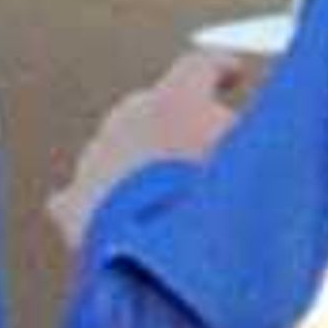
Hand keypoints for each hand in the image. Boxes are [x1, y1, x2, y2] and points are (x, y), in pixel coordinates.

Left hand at [47, 45, 256, 248]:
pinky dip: (98, 202)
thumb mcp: (252, 162)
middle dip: (174, 125)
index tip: (231, 73)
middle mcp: (127, 119)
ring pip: (117, 150)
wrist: (156, 260)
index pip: (200, 67)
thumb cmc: (210, 207)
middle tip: (200, 150)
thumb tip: (248, 136)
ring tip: (167, 197)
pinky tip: (111, 216)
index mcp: (174, 102)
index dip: (220, 69)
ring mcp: (95, 159)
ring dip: (140, 166)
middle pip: (152, 108)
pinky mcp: (74, 203)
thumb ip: (250, 139)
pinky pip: (80, 195)